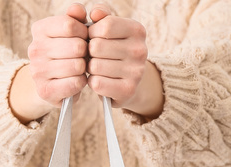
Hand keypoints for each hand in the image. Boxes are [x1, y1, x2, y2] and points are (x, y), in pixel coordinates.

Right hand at [9, 3, 88, 122]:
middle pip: (76, 46)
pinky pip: (75, 83)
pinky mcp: (45, 90)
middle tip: (83, 56)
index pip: (69, 24)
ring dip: (85, 68)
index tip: (84, 38)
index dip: (84, 32)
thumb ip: (77, 17)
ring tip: (80, 68)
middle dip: (86, 52)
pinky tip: (77, 80)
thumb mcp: (72, 31)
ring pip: (77, 65)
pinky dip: (81, 82)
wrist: (51, 83)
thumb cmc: (67, 52)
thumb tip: (78, 10)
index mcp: (40, 29)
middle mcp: (34, 49)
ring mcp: (38, 71)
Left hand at [86, 3, 163, 119]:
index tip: (94, 38)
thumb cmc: (114, 50)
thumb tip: (95, 13)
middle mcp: (140, 50)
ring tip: (98, 68)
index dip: (92, 32)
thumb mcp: (111, 29)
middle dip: (89, 51)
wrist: (129, 81)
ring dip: (90, 68)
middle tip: (95, 56)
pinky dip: (93, 82)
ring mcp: (136, 72)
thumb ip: (102, 15)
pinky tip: (100, 80)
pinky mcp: (128, 90)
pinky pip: (97, 83)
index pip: (105, 26)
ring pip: (95, 66)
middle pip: (97, 46)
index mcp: (137, 30)